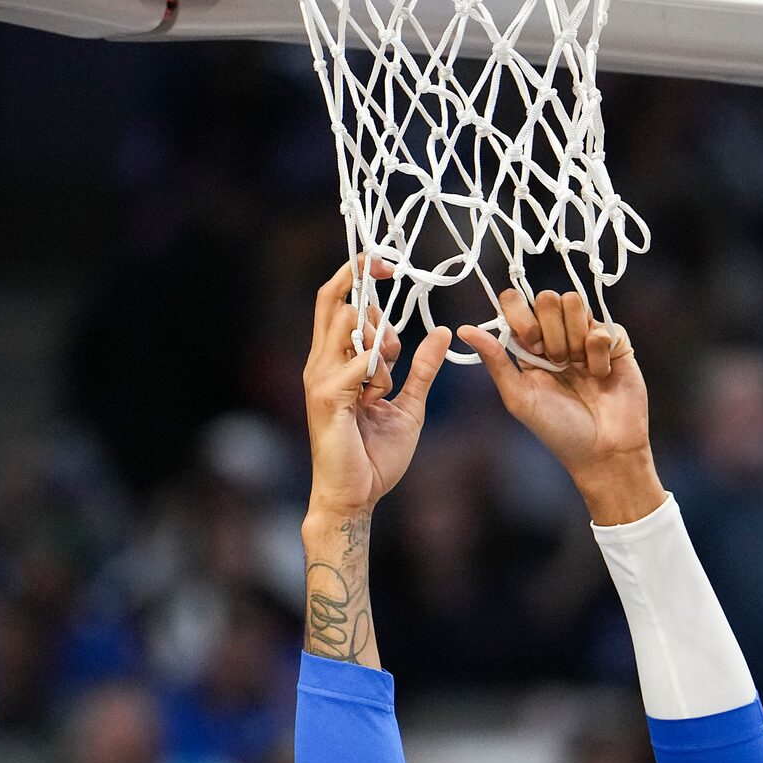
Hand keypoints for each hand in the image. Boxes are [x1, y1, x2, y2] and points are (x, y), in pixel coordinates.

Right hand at [303, 261, 450, 517]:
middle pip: (336, 300)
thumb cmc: (374, 456)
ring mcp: (320, 378)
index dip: (359, 274)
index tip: (389, 266)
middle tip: (392, 323)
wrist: (355, 497)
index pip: (338, 301)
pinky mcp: (326, 398)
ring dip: (379, 344)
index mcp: (336, 361)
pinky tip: (374, 398)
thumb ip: (422, 369)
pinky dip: (376, 373)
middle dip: (368, 295)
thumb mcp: (408, 404)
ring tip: (382, 386)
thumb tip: (441, 331)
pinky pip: (356, 364)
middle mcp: (321, 363)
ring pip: (349, 325)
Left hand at [458, 290, 664, 521]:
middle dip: (550, 331)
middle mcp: (556, 336)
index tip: (530, 343)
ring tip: (578, 369)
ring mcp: (586, 337)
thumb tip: (462, 329)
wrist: (603, 450)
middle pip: (547, 298)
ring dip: (574, 338)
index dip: (521, 315)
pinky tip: (600, 375)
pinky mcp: (615, 342)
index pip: (516, 302)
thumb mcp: (519, 398)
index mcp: (528, 346)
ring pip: (575, 303)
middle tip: (557, 362)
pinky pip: (603, 328)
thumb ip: (495, 360)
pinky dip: (598, 354)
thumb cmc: (558, 430)